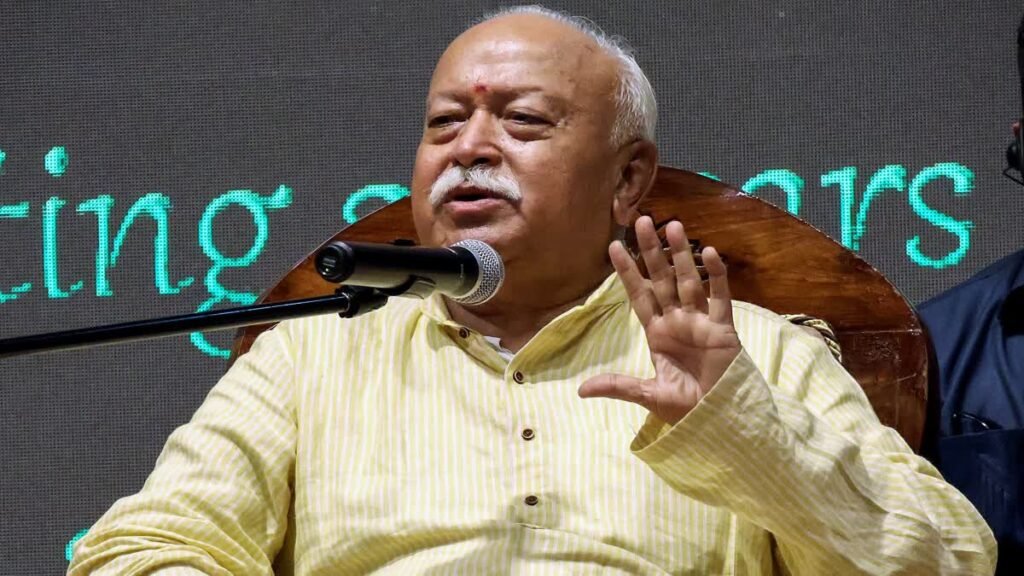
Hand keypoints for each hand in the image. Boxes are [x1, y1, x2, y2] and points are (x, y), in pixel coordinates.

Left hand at [578, 216, 741, 424]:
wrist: (720, 420)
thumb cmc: (686, 408)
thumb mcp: (648, 395)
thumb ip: (618, 386)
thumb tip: (580, 390)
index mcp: (657, 333)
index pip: (639, 295)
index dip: (627, 272)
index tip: (613, 246)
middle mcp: (677, 321)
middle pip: (661, 279)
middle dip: (652, 252)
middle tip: (641, 221)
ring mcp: (701, 322)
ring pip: (688, 281)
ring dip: (681, 255)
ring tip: (673, 226)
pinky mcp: (724, 329)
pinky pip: (720, 298)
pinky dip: (716, 276)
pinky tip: (708, 253)